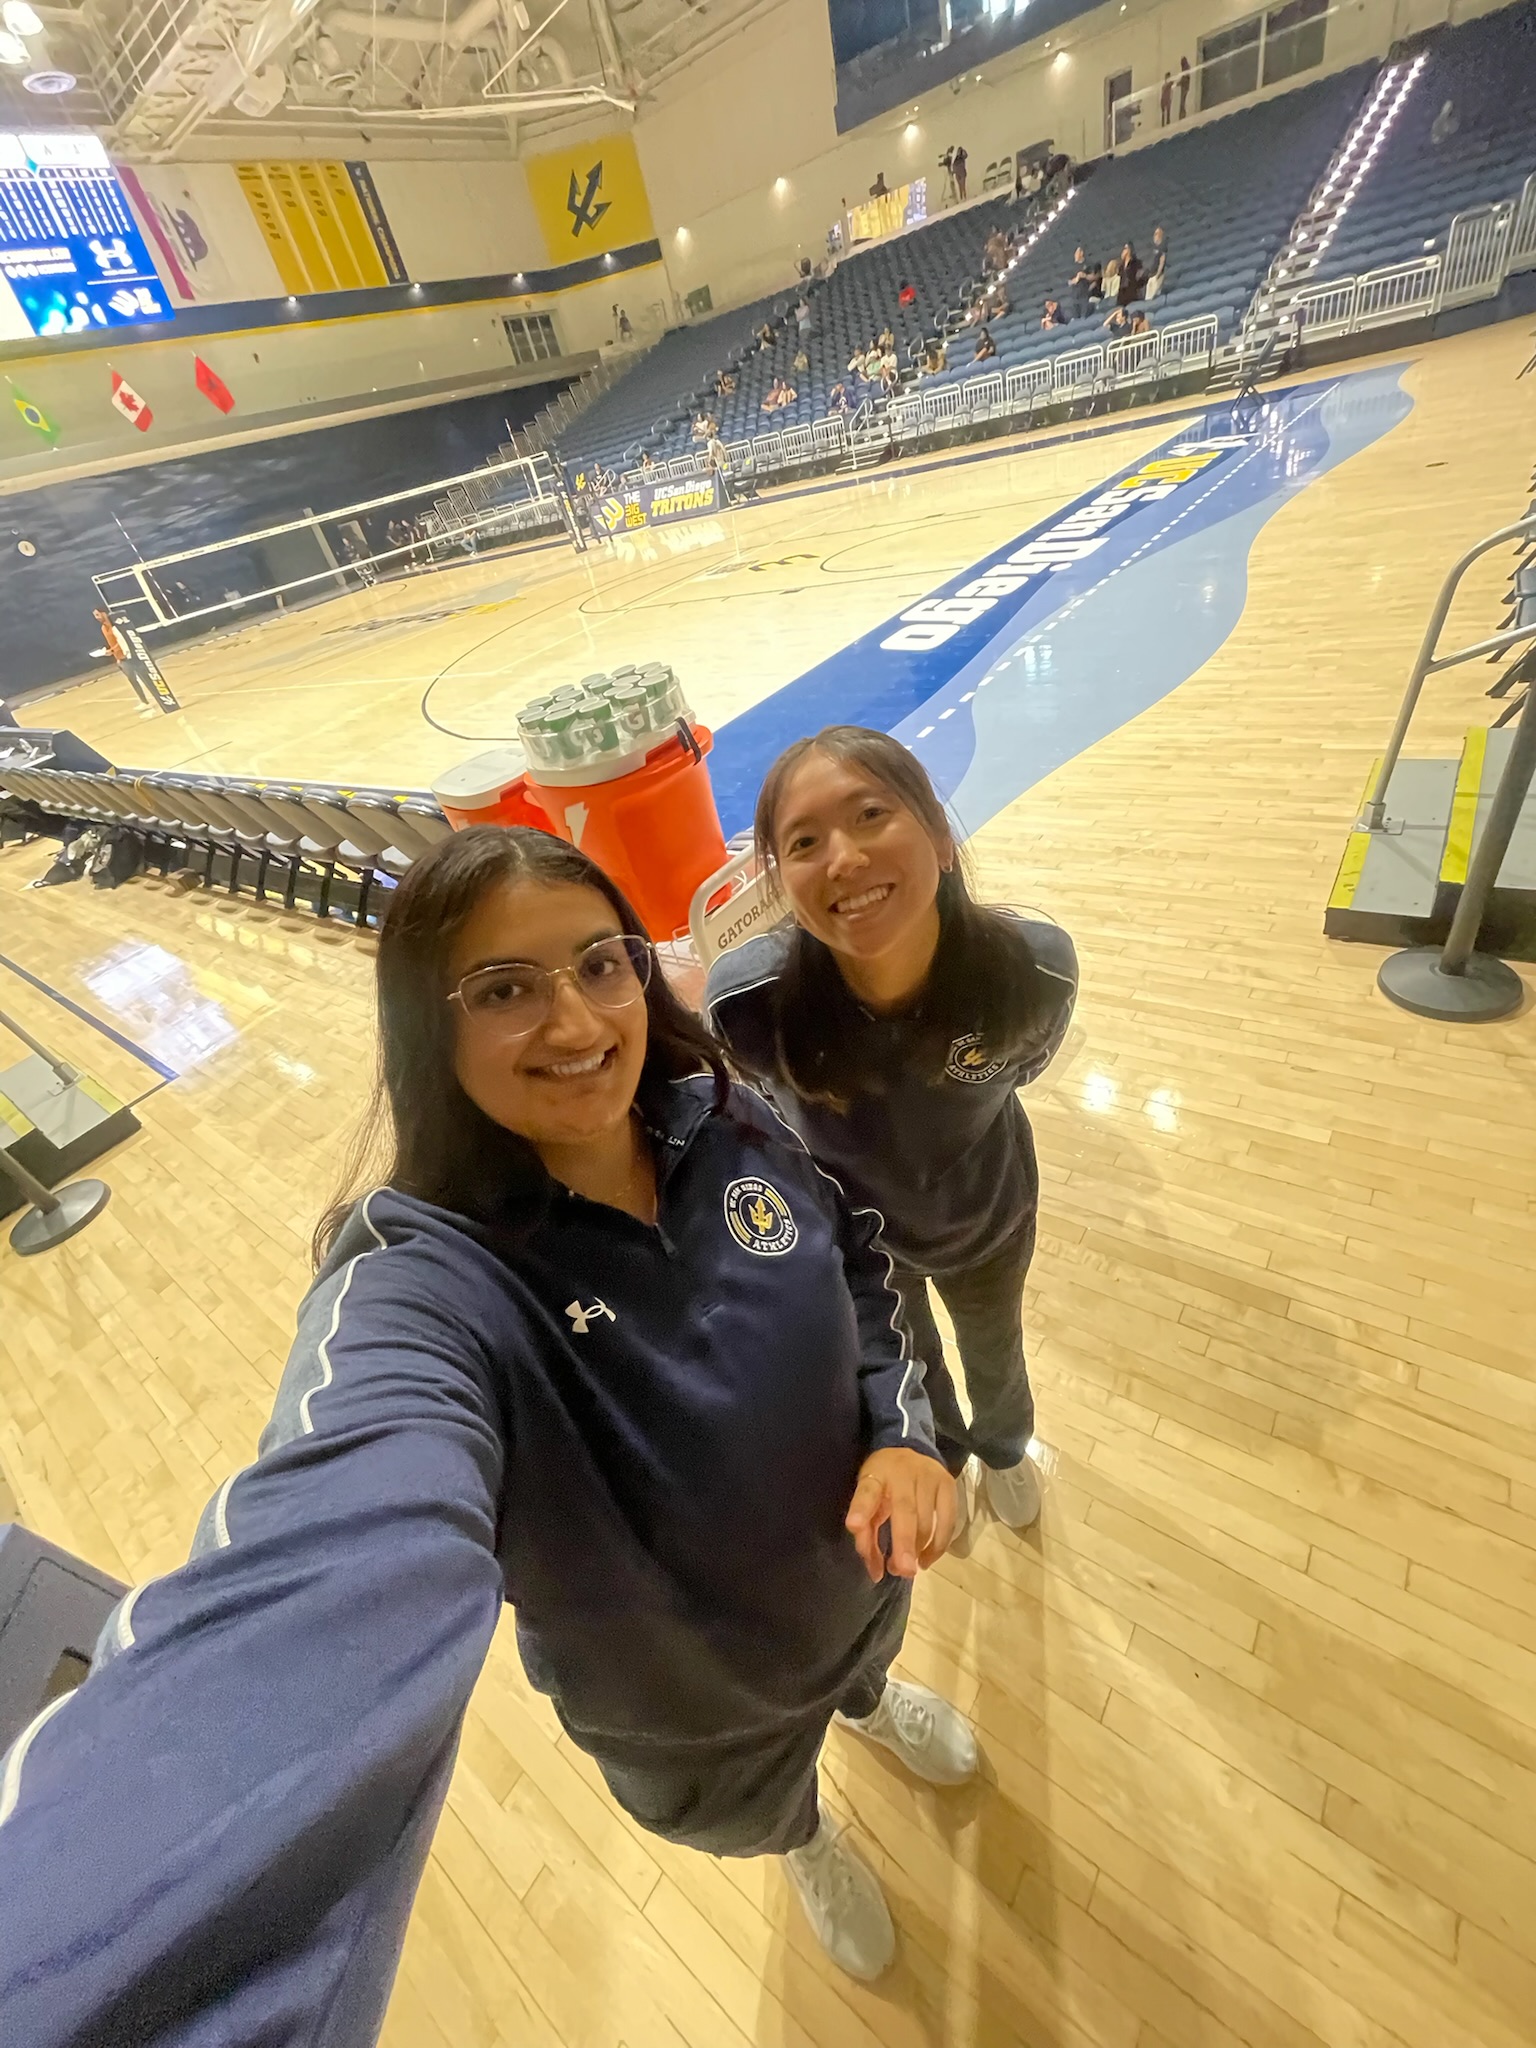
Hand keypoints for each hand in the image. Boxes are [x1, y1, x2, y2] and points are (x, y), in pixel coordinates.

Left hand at [845, 1449, 955, 1582]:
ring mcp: (929, 1477)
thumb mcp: (867, 1500)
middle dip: (904, 1542)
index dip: (861, 1509)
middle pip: (905, 1509)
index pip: (867, 1492)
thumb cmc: (883, 1483)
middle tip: (903, 1570)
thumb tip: (876, 1572)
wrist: (907, 1449)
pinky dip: (939, 1545)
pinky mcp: (947, 1484)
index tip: (853, 1526)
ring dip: (918, 1549)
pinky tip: (926, 1560)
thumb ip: (866, 1534)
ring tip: (905, 1568)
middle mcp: (903, 1473)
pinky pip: (948, 1521)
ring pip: (928, 1519)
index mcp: (876, 1475)